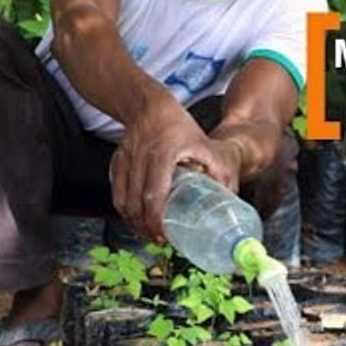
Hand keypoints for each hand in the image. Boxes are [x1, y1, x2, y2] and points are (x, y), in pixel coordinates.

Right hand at [109, 97, 225, 240]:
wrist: (151, 105)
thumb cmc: (180, 126)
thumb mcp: (204, 144)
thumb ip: (218, 169)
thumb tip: (229, 197)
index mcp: (163, 154)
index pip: (154, 194)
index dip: (156, 219)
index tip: (164, 234)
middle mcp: (140, 157)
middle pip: (135, 202)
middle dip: (145, 226)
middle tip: (158, 239)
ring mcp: (125, 159)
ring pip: (122, 200)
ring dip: (133, 221)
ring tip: (147, 232)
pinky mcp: (116, 161)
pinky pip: (116, 191)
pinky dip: (123, 208)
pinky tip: (134, 218)